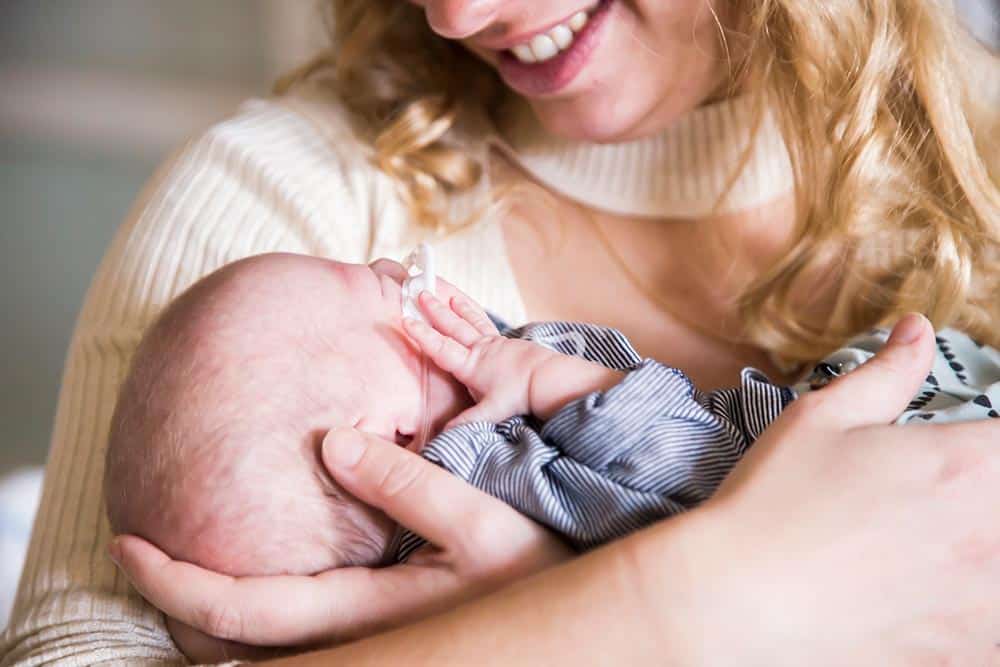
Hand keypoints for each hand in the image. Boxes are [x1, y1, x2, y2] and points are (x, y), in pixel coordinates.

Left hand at [109, 426, 572, 653]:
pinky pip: (298, 632)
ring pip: (264, 644)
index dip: (176, 582)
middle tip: (143, 551)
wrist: (576, 633)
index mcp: (366, 614)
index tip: (127, 545)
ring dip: (214, 607)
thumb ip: (403, 483)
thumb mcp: (478, 521)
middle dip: (180, 603)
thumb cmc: (538, 574)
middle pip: (236, 643)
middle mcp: (355, 640)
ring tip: (186, 557)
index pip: (243, 611)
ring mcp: (368, 644)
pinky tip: (262, 572)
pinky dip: (258, 607)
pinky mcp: (382, 636)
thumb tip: (331, 443)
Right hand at [404, 289, 620, 424]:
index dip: (422, 335)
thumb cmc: (519, 394)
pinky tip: (473, 313)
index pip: (441, 348)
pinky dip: (475, 315)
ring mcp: (495, 343)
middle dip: (435, 311)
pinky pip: (486, 324)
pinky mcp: (507, 343)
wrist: (548, 378)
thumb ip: (466, 421)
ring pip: (471, 321)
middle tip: (421, 293)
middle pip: (454, 327)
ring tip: (448, 294)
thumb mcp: (491, 411)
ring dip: (457, 308)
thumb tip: (444, 435)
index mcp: (471, 365)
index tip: (406, 320)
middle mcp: (480, 350)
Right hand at [678, 313, 999, 663]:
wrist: (731, 599)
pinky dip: (978, 613)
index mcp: (968, 467)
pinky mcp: (965, 655)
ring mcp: (987, 606)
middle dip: (984, 495)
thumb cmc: (772, 504)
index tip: (967, 451)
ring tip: (937, 552)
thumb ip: (887, 373)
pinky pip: (998, 636)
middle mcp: (994, 538)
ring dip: (985, 558)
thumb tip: (916, 331)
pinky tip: (933, 599)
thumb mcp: (820, 420)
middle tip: (939, 501)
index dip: (986, 445)